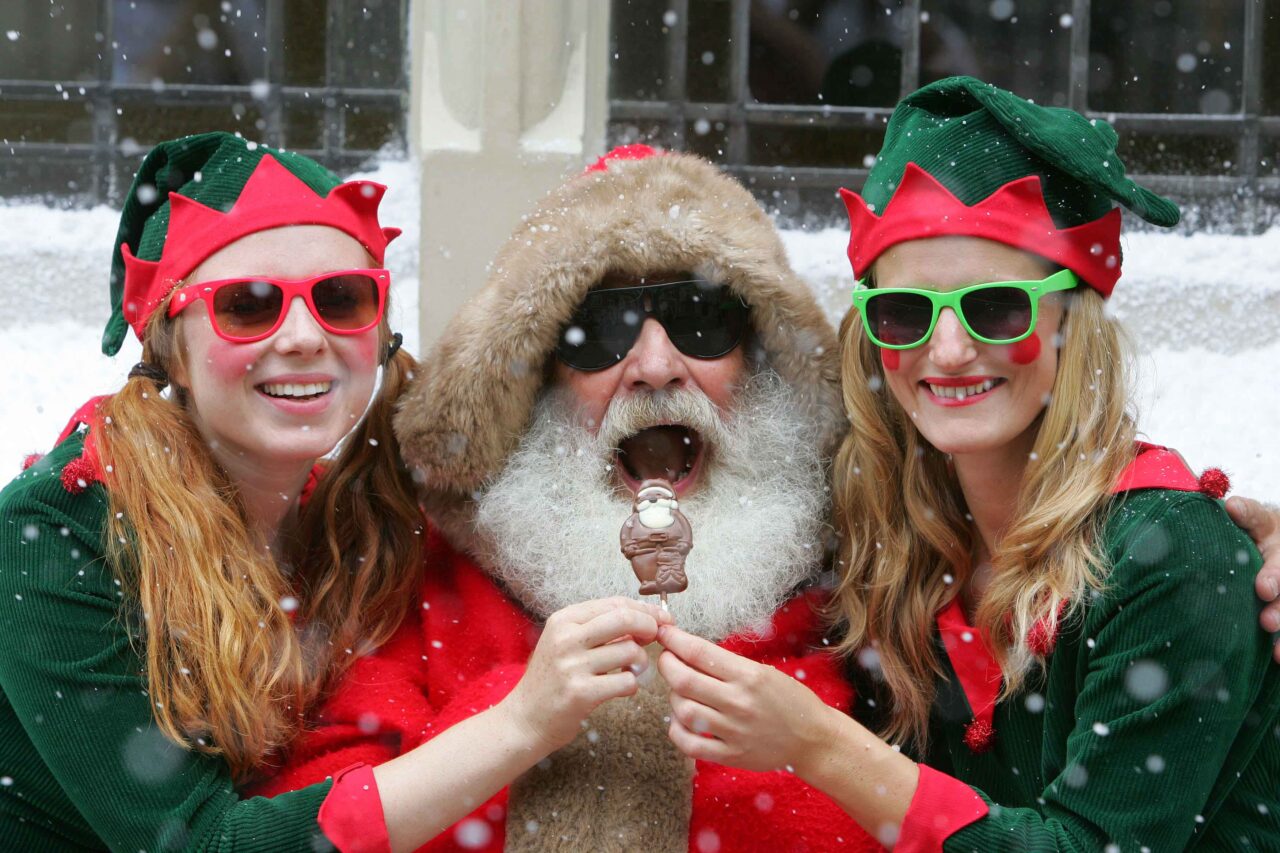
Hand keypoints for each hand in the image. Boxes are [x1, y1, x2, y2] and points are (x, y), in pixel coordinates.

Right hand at [501, 597, 671, 752]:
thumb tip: (644, 618)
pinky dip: (631, 685)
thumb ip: (598, 628)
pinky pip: (626, 681)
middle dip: (649, 626)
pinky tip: (620, 688)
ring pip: (630, 652)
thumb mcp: (565, 643)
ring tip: (628, 670)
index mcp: (563, 620)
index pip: (614, 604)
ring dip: (639, 662)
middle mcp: (566, 638)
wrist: (524, 720)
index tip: (660, 618)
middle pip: (625, 619)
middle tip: (654, 638)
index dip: (644, 610)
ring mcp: (573, 666)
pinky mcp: (581, 693)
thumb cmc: (551, 680)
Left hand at [656, 625, 834, 773]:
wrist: (812, 738)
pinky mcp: (731, 755)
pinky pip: (690, 744)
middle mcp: (739, 702)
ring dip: (673, 696)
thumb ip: (726, 665)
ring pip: (683, 710)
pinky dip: (676, 730)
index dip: (674, 640)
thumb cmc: (788, 699)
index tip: (664, 633)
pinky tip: (681, 721)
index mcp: (748, 676)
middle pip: (684, 680)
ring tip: (679, 691)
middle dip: (667, 665)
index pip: (699, 652)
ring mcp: (734, 731)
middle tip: (667, 659)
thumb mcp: (762, 671)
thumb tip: (687, 650)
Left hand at [1225, 496, 1279, 659]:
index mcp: (1264, 525)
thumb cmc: (1240, 538)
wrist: (1270, 547)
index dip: (1246, 512)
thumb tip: (1188, 510)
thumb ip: (1217, 525)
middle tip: (1264, 589)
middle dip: (1276, 575)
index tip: (1233, 509)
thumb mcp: (1232, 526)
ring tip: (1268, 624)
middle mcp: (1279, 550)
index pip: (1255, 514)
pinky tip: (1276, 654)